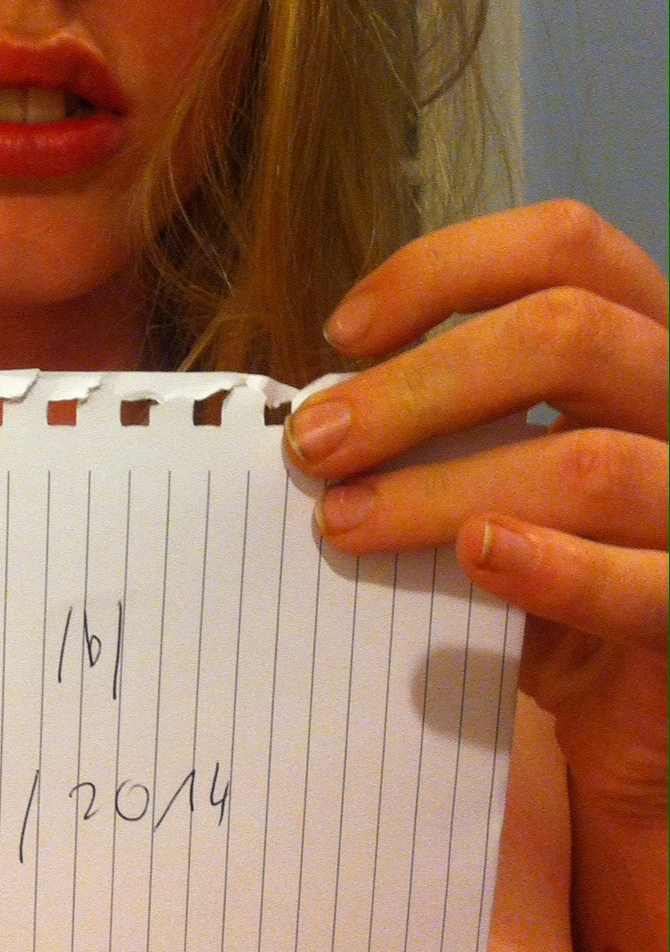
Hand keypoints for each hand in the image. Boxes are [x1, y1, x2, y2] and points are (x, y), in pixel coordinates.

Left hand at [283, 200, 666, 951]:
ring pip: (591, 461)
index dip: (446, 269)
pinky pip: (652, 582)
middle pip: (570, 333)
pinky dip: (557, 568)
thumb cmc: (546, 561)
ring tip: (343, 522)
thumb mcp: (496, 470)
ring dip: (444, 486)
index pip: (566, 245)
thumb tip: (315, 410)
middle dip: (419, 383)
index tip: (342, 334)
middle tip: (316, 444)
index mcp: (638, 336)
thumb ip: (439, 426)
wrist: (625, 706)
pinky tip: (477, 559)